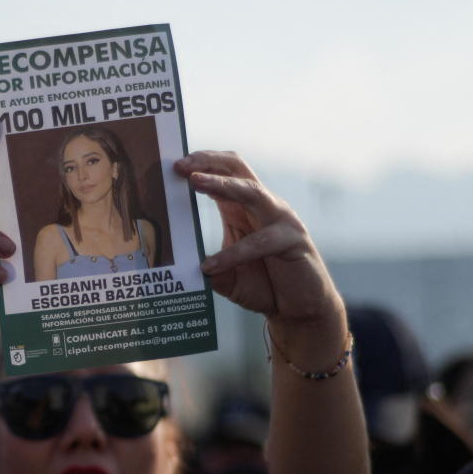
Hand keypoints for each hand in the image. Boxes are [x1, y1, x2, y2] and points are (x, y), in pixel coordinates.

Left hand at [174, 152, 341, 326]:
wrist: (300, 311)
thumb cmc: (263, 287)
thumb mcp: (226, 278)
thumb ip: (208, 271)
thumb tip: (183, 270)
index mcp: (243, 208)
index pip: (224, 173)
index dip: (200, 164)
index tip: (173, 164)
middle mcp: (263, 207)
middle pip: (238, 169)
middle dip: (208, 162)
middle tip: (180, 165)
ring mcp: (281, 220)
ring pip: (251, 192)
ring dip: (221, 184)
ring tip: (194, 182)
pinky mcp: (294, 241)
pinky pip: (260, 242)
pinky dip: (233, 253)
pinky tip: (211, 266)